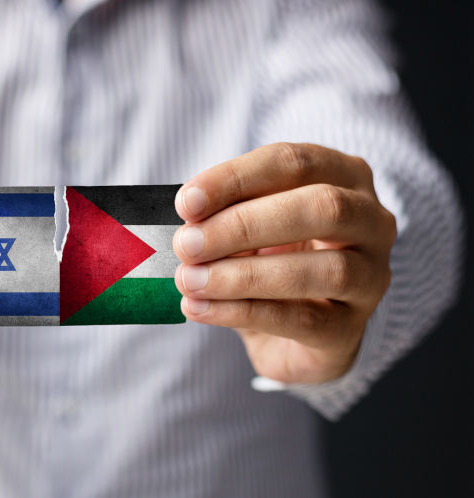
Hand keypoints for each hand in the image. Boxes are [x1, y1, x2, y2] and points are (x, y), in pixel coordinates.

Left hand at [173, 143, 395, 383]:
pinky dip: (242, 312)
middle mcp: (371, 222)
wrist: (295, 335)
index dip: (236, 179)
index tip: (187, 202)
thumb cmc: (271, 260)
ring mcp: (371, 277)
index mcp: (344, 176)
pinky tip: (199, 308)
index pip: (293, 163)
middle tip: (187, 244)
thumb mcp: (247, 228)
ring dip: (243, 274)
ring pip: (324, 269)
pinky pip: (302, 320)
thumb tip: (187, 223)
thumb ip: (224, 217)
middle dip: (244, 225)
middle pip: (321, 207)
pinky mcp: (350, 329)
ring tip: (190, 280)